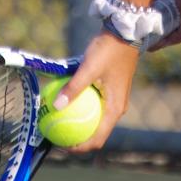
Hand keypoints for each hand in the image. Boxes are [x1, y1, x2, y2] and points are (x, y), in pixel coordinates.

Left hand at [50, 30, 140, 153]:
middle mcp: (117, 108)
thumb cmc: (108, 50)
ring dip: (79, 123)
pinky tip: (65, 101)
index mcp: (115, 109)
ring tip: (58, 121)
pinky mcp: (110, 90)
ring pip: (95, 119)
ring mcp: (114, 100)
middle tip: (56, 135)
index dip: (79, 148)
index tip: (61, 146)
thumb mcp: (88, 68)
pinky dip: (81, 108)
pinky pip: (94, 106)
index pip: (97, 139)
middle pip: (96, 133)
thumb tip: (56, 106)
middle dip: (77, 138)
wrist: (124, 32)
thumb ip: (73, 87)